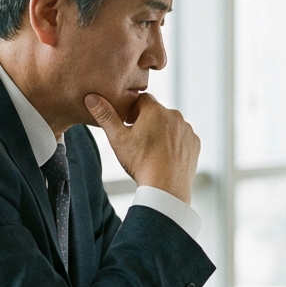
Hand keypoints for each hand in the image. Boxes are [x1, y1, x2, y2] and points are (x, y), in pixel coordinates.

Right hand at [85, 92, 199, 203]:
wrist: (166, 189)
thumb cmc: (140, 163)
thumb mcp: (118, 139)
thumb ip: (105, 116)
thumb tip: (91, 97)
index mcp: (155, 110)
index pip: (141, 100)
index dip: (133, 111)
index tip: (128, 125)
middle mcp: (174, 115)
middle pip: (157, 112)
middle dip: (148, 121)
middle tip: (139, 141)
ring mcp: (187, 129)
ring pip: (171, 125)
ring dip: (162, 132)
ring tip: (152, 151)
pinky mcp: (194, 143)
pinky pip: (182, 138)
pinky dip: (175, 143)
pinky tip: (166, 156)